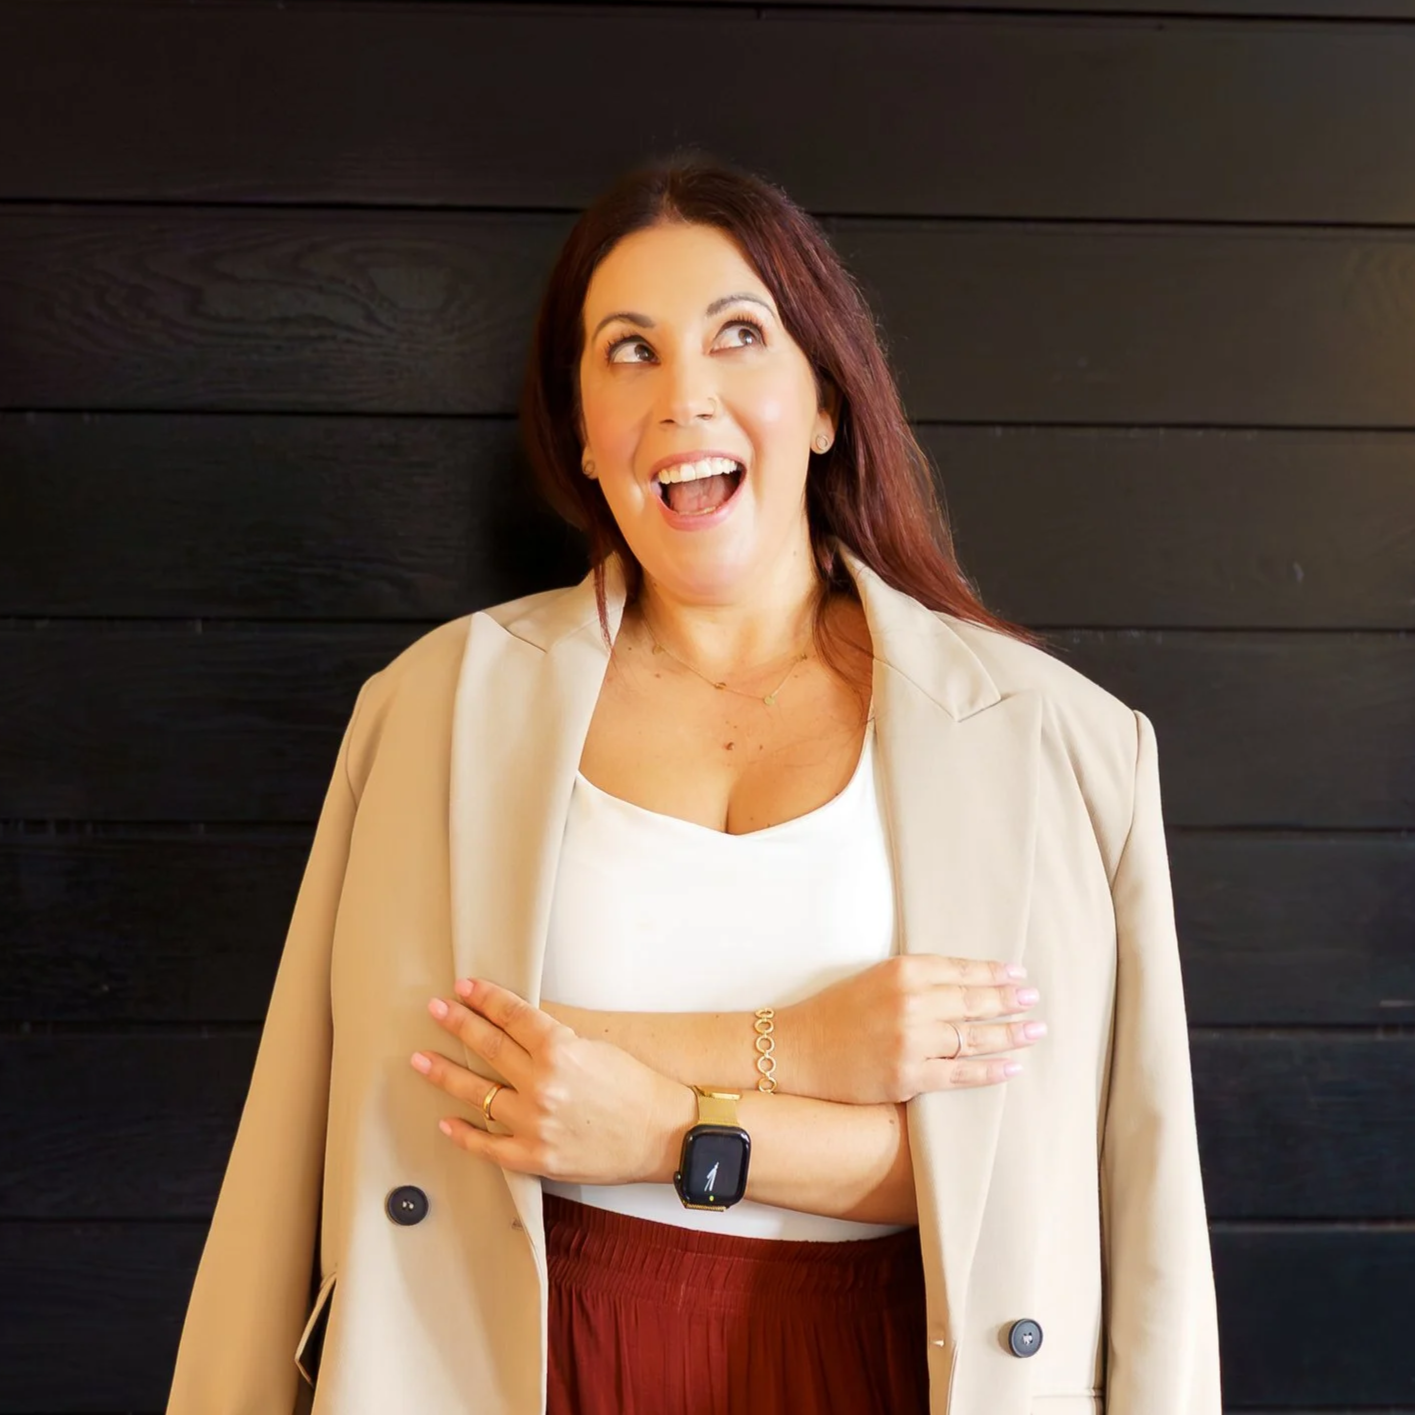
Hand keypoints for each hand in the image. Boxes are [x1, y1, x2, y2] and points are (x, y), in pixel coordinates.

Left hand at [411, 977, 690, 1184]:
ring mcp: (534, 1122)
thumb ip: (556, 1042)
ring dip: (445, 1073)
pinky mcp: (535, 1156)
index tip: (465, 987)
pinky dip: (465, 1134)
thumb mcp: (597, 1049)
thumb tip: (519, 1032)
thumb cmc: (636, 1089)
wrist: (663, 1135)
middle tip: (436, 1009)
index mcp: (560, 1049)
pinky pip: (488, 1144)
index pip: (512, 1015)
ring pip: (477, 1093)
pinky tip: (447, 1122)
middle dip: (457, 1023)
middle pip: (488, 1046)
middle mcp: (542, 1083)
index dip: (485, 998)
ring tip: (422, 1060)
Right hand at [779, 955, 1043, 1104]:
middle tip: (1034, 1000)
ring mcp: (911, 1040)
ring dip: (1011, 1034)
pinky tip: (1012, 1067)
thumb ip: (915, 978)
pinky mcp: (908, 1075)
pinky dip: (990, 1071)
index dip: (994, 972)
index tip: (1018, 974)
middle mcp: (910, 1001)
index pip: (961, 969)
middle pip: (974, 1000)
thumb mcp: (874, 979)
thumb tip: (965, 983)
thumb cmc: (835, 1013)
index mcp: (902, 970)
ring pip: (974, 1037)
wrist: (798, 1050)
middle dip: (1010, 1000)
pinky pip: (960, 1074)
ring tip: (1035, 1031)